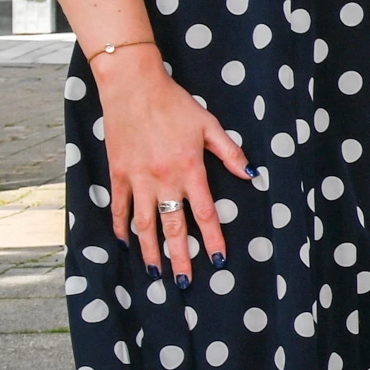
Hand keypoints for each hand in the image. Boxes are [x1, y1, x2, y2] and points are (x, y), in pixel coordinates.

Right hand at [95, 50, 250, 285]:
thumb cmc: (174, 104)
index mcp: (190, 169)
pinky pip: (119, 207)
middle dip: (180, 257)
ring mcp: (138, 178)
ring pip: (144, 223)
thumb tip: (251, 175)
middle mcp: (163, 179)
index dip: (213, 238)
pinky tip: (126, 242)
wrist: (133, 87)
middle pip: (173, 226)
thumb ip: (230, 152)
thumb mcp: (208, 125)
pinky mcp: (118, 173)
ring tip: (156, 272)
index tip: (218, 260)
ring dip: (151, 249)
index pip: (205, 213)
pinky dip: (121, 226)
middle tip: (185, 282)